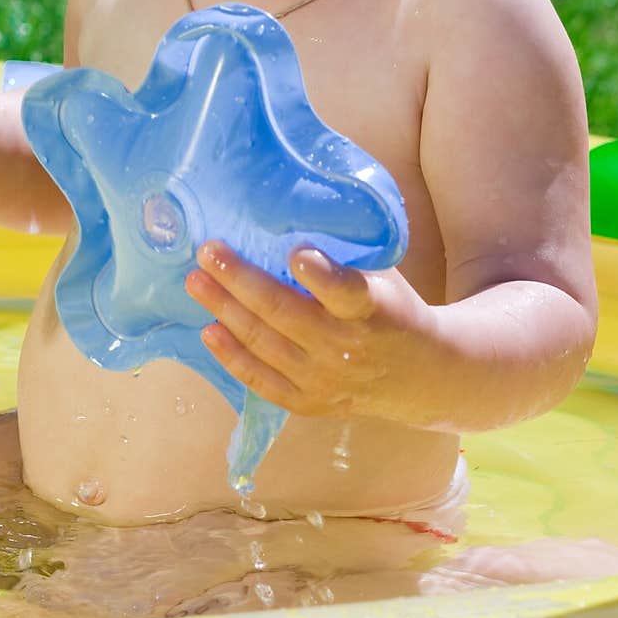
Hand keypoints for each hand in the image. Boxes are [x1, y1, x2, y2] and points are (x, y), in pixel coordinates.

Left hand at [185, 240, 438, 423]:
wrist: (421, 376)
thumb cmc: (392, 308)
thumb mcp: (383, 276)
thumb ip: (344, 254)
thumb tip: (288, 213)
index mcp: (372, 309)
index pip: (345, 291)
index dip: (319, 274)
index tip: (294, 251)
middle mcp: (345, 347)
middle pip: (284, 313)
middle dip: (240, 280)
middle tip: (208, 251)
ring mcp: (325, 380)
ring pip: (264, 344)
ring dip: (224, 310)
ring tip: (195, 282)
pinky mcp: (309, 403)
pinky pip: (262, 382)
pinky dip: (232, 357)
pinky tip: (208, 331)